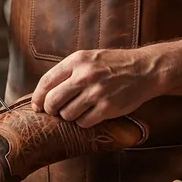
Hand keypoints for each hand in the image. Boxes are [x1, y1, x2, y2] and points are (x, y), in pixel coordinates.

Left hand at [30, 48, 163, 127]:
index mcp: (77, 60)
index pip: (46, 82)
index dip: (37, 97)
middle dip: (50, 110)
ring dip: (68, 116)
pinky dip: (83, 122)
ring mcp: (96, 92)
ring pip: (67, 114)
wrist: (145, 69)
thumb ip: (67, 71)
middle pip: (53, 101)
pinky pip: (83, 123)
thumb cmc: (113, 65)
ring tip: (77, 110)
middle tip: (54, 112)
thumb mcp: (89, 58)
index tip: (36, 106)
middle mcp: (85, 75)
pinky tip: (89, 115)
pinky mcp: (107, 108)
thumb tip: (43, 93)